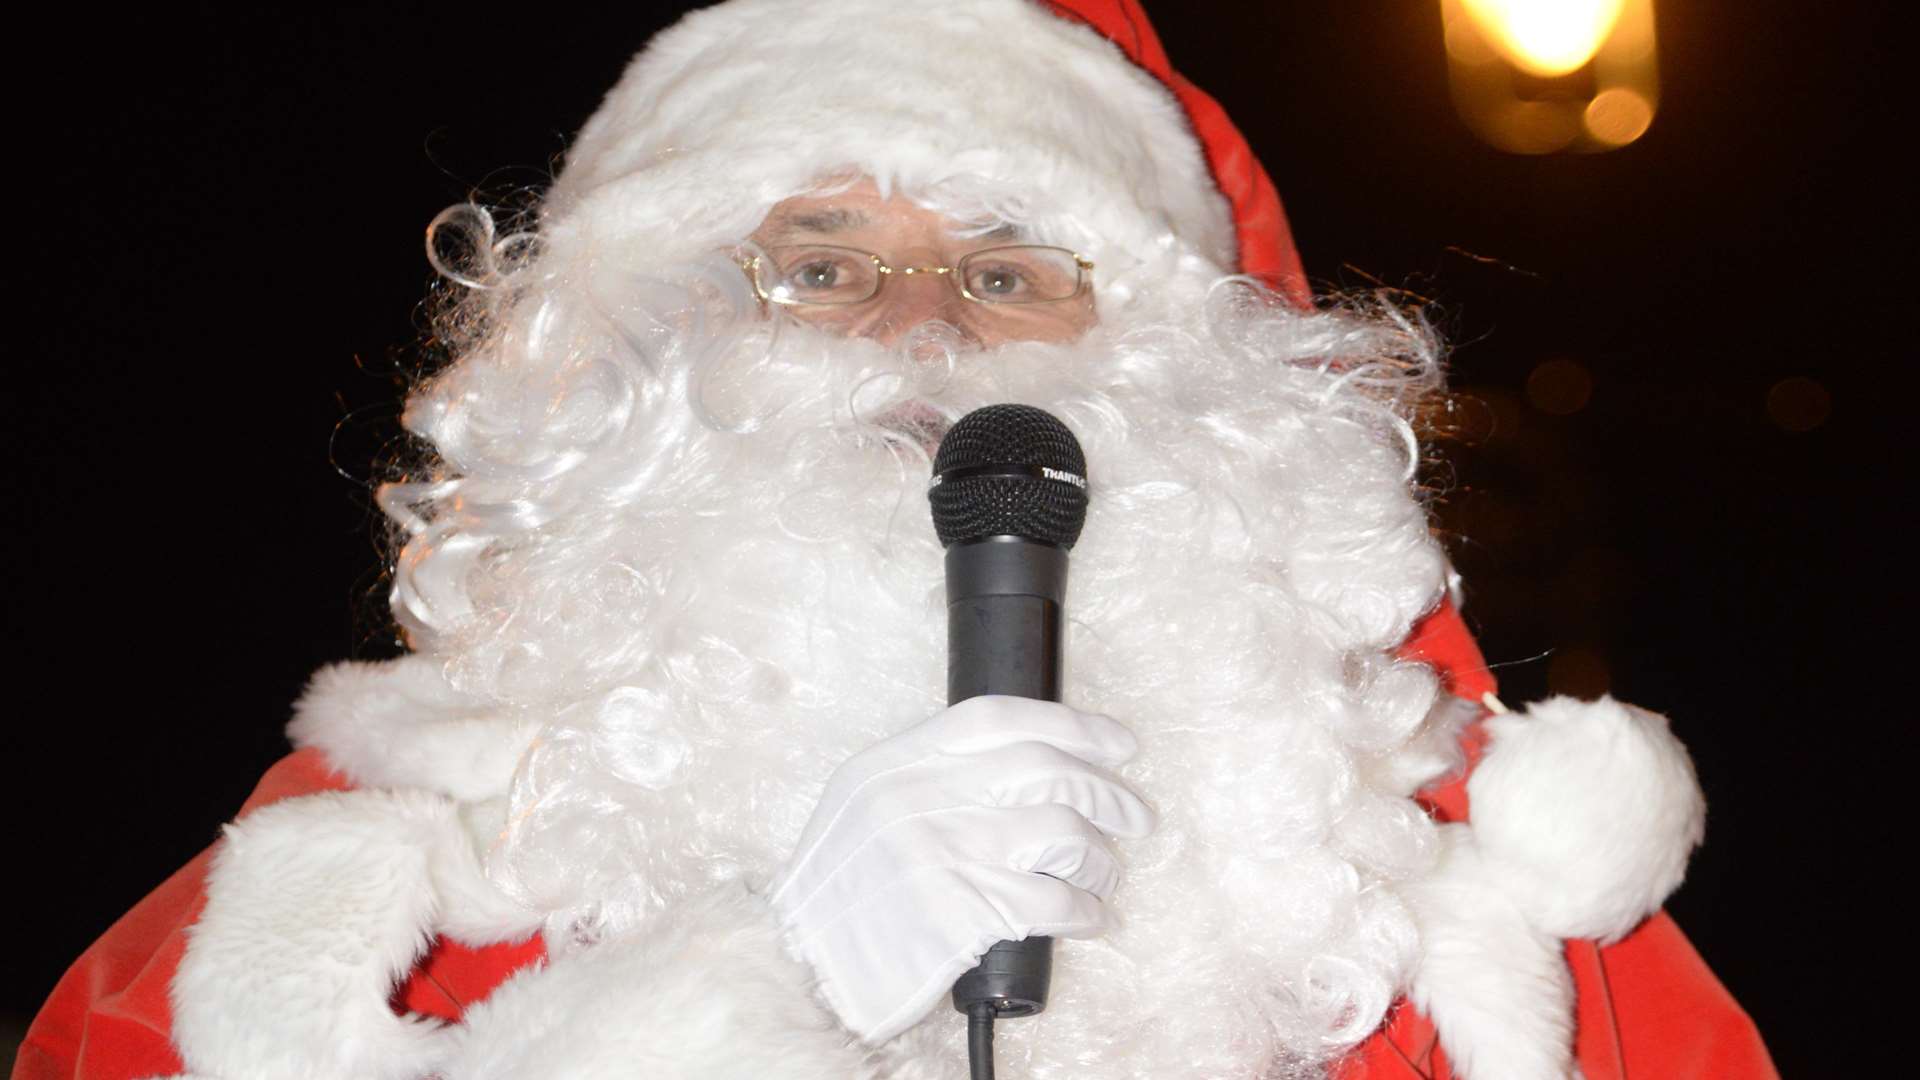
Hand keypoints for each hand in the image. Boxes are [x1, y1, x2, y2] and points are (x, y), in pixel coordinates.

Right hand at [769, 695, 1154, 1042]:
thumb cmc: (838, 894)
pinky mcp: (965, 912)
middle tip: (1136, 815)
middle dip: (1108, 793)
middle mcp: (922, 796)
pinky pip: (1053, 901)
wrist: (804, 968)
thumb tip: (1023, 766)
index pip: (1001, 719)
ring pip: (1062, 834)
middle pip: (1046, 771)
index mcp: (896, 763)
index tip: (1118, 742)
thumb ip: (928, 777)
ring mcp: (945, 852)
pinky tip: (1091, 919)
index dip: (1072, 724)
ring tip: (1106, 877)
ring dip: (1101, 859)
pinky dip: (1085, 911)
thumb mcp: (863, 806)